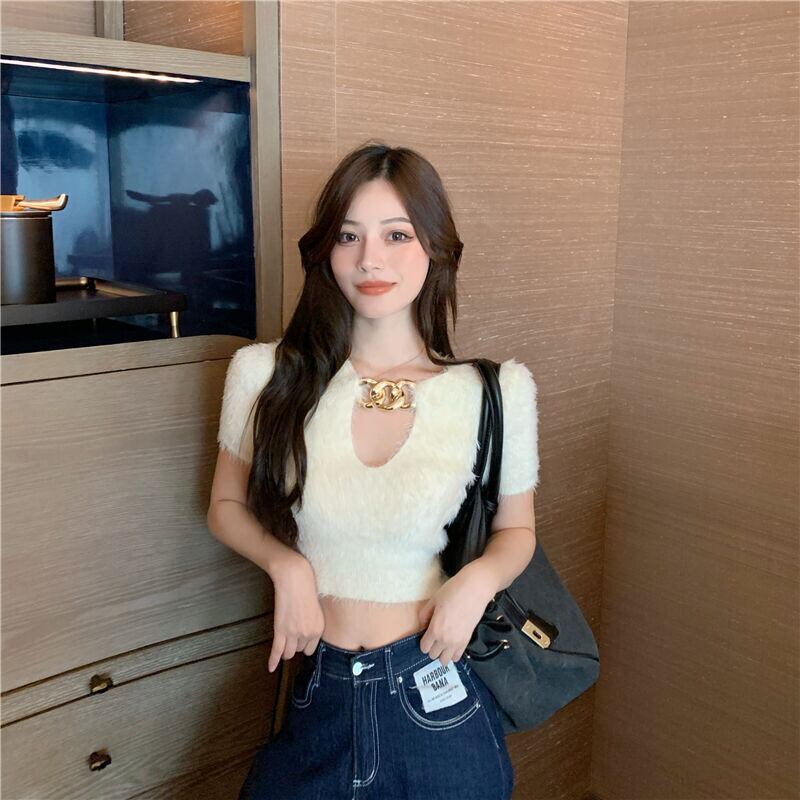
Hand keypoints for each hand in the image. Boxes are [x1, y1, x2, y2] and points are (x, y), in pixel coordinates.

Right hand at [268, 551, 325, 672]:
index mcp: (319, 627)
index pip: (310, 648)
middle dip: (294, 645)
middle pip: (299, 650)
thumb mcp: (316, 606)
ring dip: (285, 651)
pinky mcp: (281, 630)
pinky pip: (276, 650)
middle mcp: (308, 633)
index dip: (304, 645)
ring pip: (288, 652)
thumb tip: (307, 628)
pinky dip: (272, 660)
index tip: (299, 643)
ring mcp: (294, 633)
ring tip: (281, 647)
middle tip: (289, 637)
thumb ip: (313, 620)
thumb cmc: (306, 587)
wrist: (295, 577)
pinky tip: (270, 668)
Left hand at [418, 560, 497, 667]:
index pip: (424, 648)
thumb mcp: (433, 600)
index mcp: (435, 630)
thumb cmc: (452, 591)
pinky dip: (453, 653)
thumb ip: (424, 615)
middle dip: (432, 647)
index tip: (426, 633)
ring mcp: (457, 642)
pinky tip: (453, 643)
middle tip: (435, 636)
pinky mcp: (467, 641)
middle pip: (433, 655)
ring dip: (442, 653)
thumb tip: (423, 625)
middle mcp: (445, 640)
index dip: (424, 641)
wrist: (475, 590)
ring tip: (444, 642)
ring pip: (445, 660)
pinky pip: (458, 657)